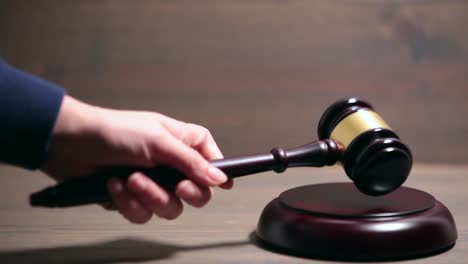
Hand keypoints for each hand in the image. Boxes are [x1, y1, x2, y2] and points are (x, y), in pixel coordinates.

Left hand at [42, 96, 232, 222]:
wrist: (70, 145)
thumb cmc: (114, 131)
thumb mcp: (158, 141)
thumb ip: (191, 162)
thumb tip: (219, 178)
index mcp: (182, 143)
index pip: (212, 159)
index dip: (216, 173)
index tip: (221, 186)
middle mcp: (171, 165)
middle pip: (196, 193)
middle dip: (182, 193)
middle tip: (175, 187)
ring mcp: (153, 183)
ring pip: (169, 208)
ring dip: (149, 196)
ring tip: (131, 179)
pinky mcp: (133, 198)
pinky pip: (143, 214)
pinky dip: (128, 202)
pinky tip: (115, 185)